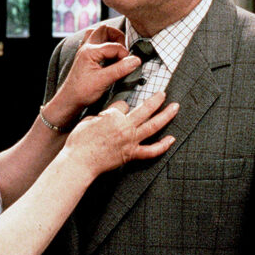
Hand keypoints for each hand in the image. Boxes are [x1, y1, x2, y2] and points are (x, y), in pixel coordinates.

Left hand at [44, 26, 140, 126]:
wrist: (69, 100)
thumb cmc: (82, 91)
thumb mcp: (103, 81)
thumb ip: (120, 69)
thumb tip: (135, 60)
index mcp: (90, 51)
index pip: (115, 46)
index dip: (125, 55)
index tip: (129, 65)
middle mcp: (86, 47)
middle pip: (104, 30)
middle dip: (117, 37)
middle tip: (123, 50)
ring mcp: (84, 51)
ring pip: (97, 33)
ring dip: (108, 38)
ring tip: (116, 50)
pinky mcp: (84, 56)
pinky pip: (93, 42)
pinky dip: (102, 44)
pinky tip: (107, 55)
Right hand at [62, 92, 177, 178]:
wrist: (80, 161)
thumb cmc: (80, 141)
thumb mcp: (89, 120)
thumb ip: (103, 115)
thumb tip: (110, 114)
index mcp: (114, 116)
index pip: (123, 105)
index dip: (120, 107)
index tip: (117, 110)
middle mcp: (125, 127)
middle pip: (146, 109)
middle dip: (156, 99)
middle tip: (163, 94)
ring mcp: (131, 141)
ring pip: (154, 126)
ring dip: (166, 115)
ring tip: (175, 108)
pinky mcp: (131, 154)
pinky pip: (151, 151)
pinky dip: (163, 146)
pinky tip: (171, 140)